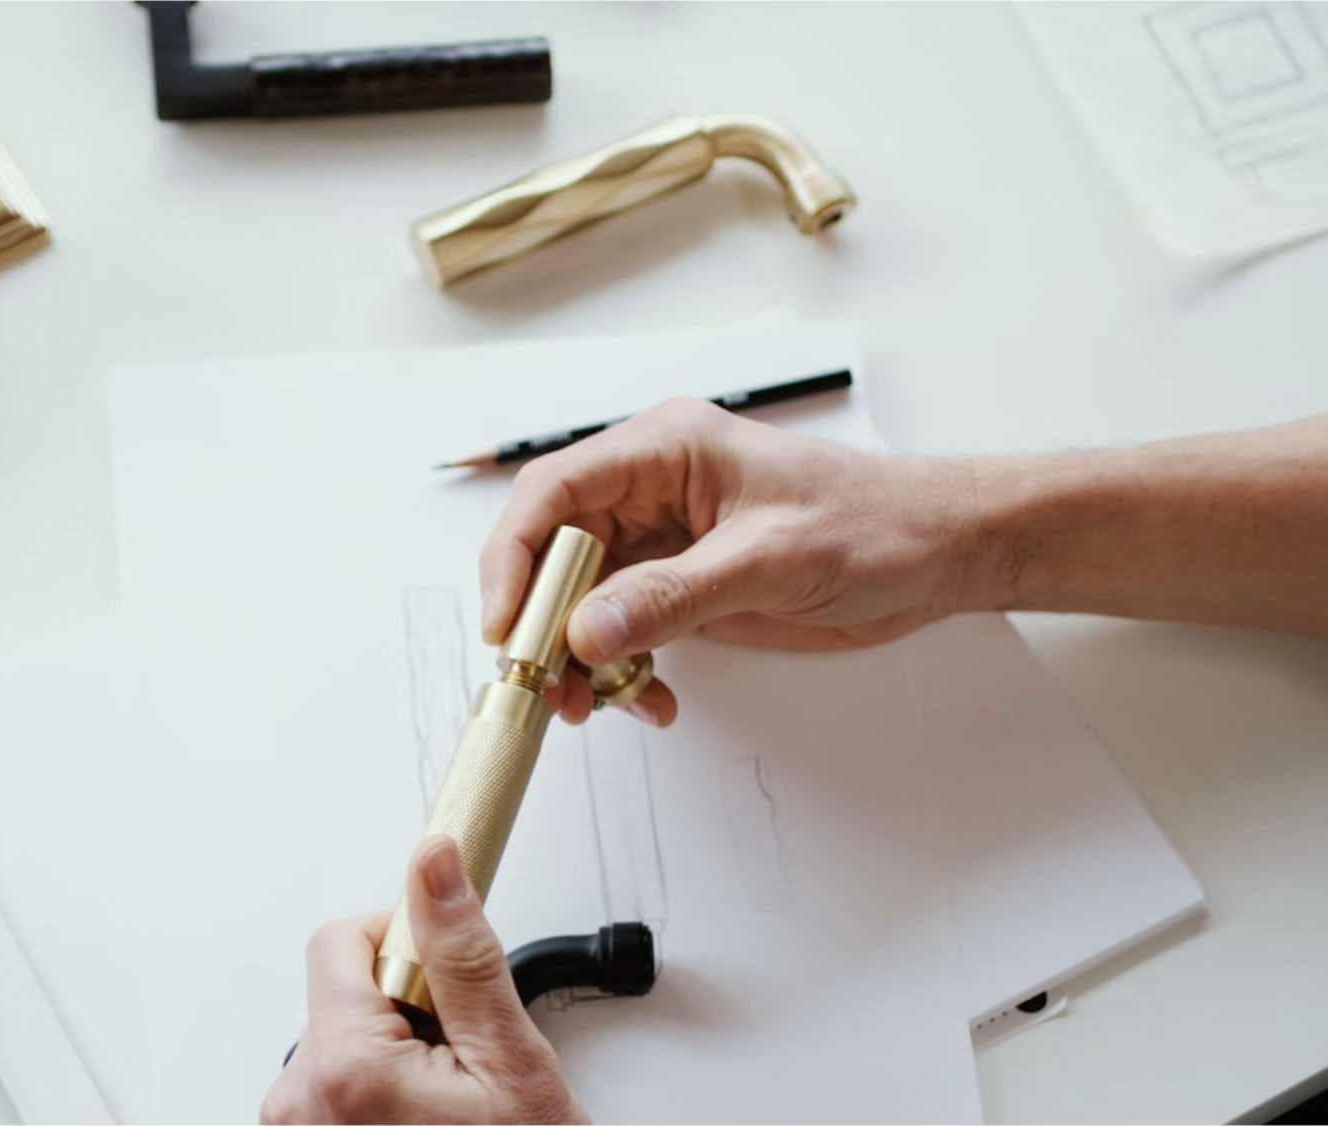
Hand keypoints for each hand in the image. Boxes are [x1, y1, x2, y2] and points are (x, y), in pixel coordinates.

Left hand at [260, 837, 585, 1124]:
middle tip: (461, 1064)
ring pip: (340, 1042)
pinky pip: (333, 1090)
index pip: (340, 939)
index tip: (445, 983)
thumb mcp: (510, 1066)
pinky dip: (375, 1096)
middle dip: (404, 1010)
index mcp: (344, 1069)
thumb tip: (433, 868)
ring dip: (392, 1057)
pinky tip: (424, 1124)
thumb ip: (465, 959)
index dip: (405, 945)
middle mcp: (298, 1102)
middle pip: (341, 993)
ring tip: (447, 1106)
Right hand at [479, 399, 988, 725]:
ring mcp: (662, 540)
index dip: (515, 557)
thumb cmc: (875, 525)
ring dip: (576, 657)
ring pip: (579, 599)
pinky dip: (618, 669)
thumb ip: (674, 596)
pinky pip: (619, 629)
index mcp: (663, 449)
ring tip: (591, 704)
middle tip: (542, 683)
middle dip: (541, 622)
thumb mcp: (771, 559)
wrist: (939, 553)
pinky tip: (646, 697)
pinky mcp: (680, 584)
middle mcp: (650, 490)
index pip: (553, 493)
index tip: (506, 624)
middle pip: (553, 552)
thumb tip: (587, 630)